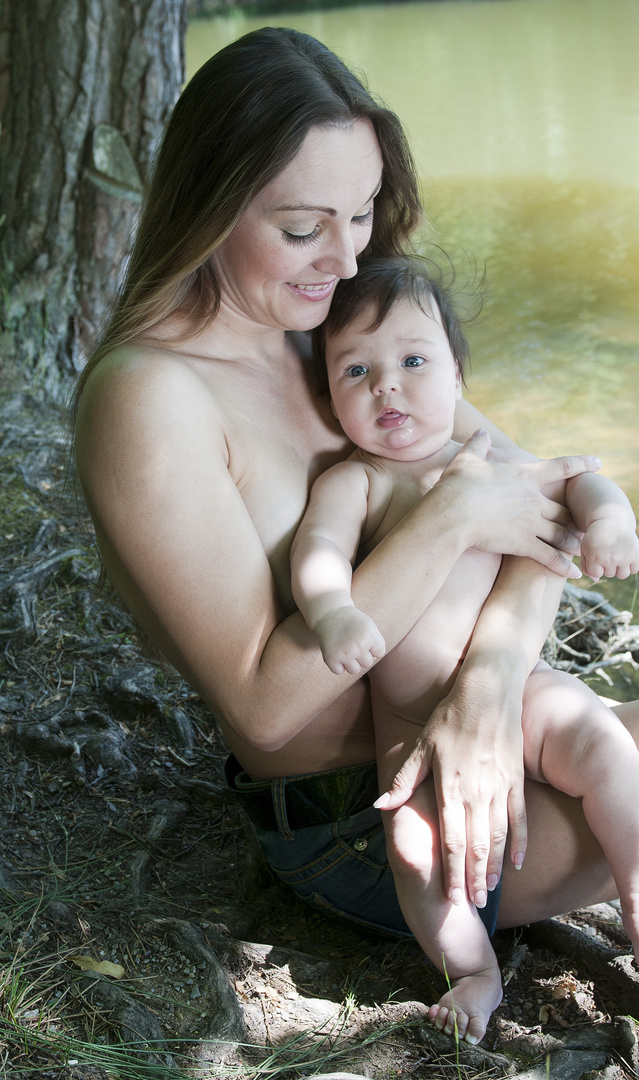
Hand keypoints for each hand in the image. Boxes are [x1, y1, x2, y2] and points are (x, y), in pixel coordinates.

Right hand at [314, 606, 385, 674]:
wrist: (329, 614)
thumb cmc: (352, 621)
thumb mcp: (369, 626)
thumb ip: (378, 642)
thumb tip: (373, 659)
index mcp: (369, 636)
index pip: (379, 653)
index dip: (372, 645)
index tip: (363, 636)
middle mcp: (358, 646)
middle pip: (367, 663)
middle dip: (362, 654)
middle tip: (352, 641)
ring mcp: (344, 654)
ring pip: (354, 670)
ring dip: (351, 662)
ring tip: (345, 648)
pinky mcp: (330, 658)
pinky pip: (339, 671)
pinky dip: (337, 664)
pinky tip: (336, 652)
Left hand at [375, 670, 526, 906]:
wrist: (489, 690)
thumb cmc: (450, 716)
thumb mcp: (421, 745)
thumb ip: (404, 779)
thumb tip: (381, 805)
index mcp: (450, 786)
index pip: (451, 840)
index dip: (452, 871)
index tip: (452, 897)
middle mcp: (477, 791)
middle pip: (477, 846)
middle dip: (474, 879)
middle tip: (474, 905)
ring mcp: (500, 786)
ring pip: (499, 837)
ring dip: (495, 867)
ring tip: (491, 891)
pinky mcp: (516, 779)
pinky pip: (520, 817)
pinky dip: (519, 842)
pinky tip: (517, 863)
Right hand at [437, 431, 600, 576]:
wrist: (453, 513)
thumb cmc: (457, 485)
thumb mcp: (467, 459)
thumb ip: (479, 445)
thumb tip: (481, 432)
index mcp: (525, 476)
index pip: (561, 467)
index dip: (582, 464)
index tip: (598, 463)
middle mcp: (534, 499)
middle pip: (563, 510)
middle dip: (573, 519)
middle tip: (581, 526)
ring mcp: (531, 523)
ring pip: (561, 534)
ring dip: (571, 543)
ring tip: (579, 549)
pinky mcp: (524, 544)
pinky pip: (550, 557)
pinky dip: (564, 566)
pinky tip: (574, 573)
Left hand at [580, 518, 638, 581]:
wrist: (612, 520)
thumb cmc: (595, 536)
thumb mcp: (585, 548)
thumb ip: (586, 566)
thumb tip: (596, 580)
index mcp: (594, 556)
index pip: (596, 574)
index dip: (596, 565)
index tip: (596, 554)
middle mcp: (609, 558)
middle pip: (609, 574)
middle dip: (607, 565)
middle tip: (607, 551)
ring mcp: (623, 557)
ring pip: (622, 575)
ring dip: (619, 567)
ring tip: (617, 555)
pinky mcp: (635, 555)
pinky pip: (634, 570)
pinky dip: (631, 565)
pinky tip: (626, 555)